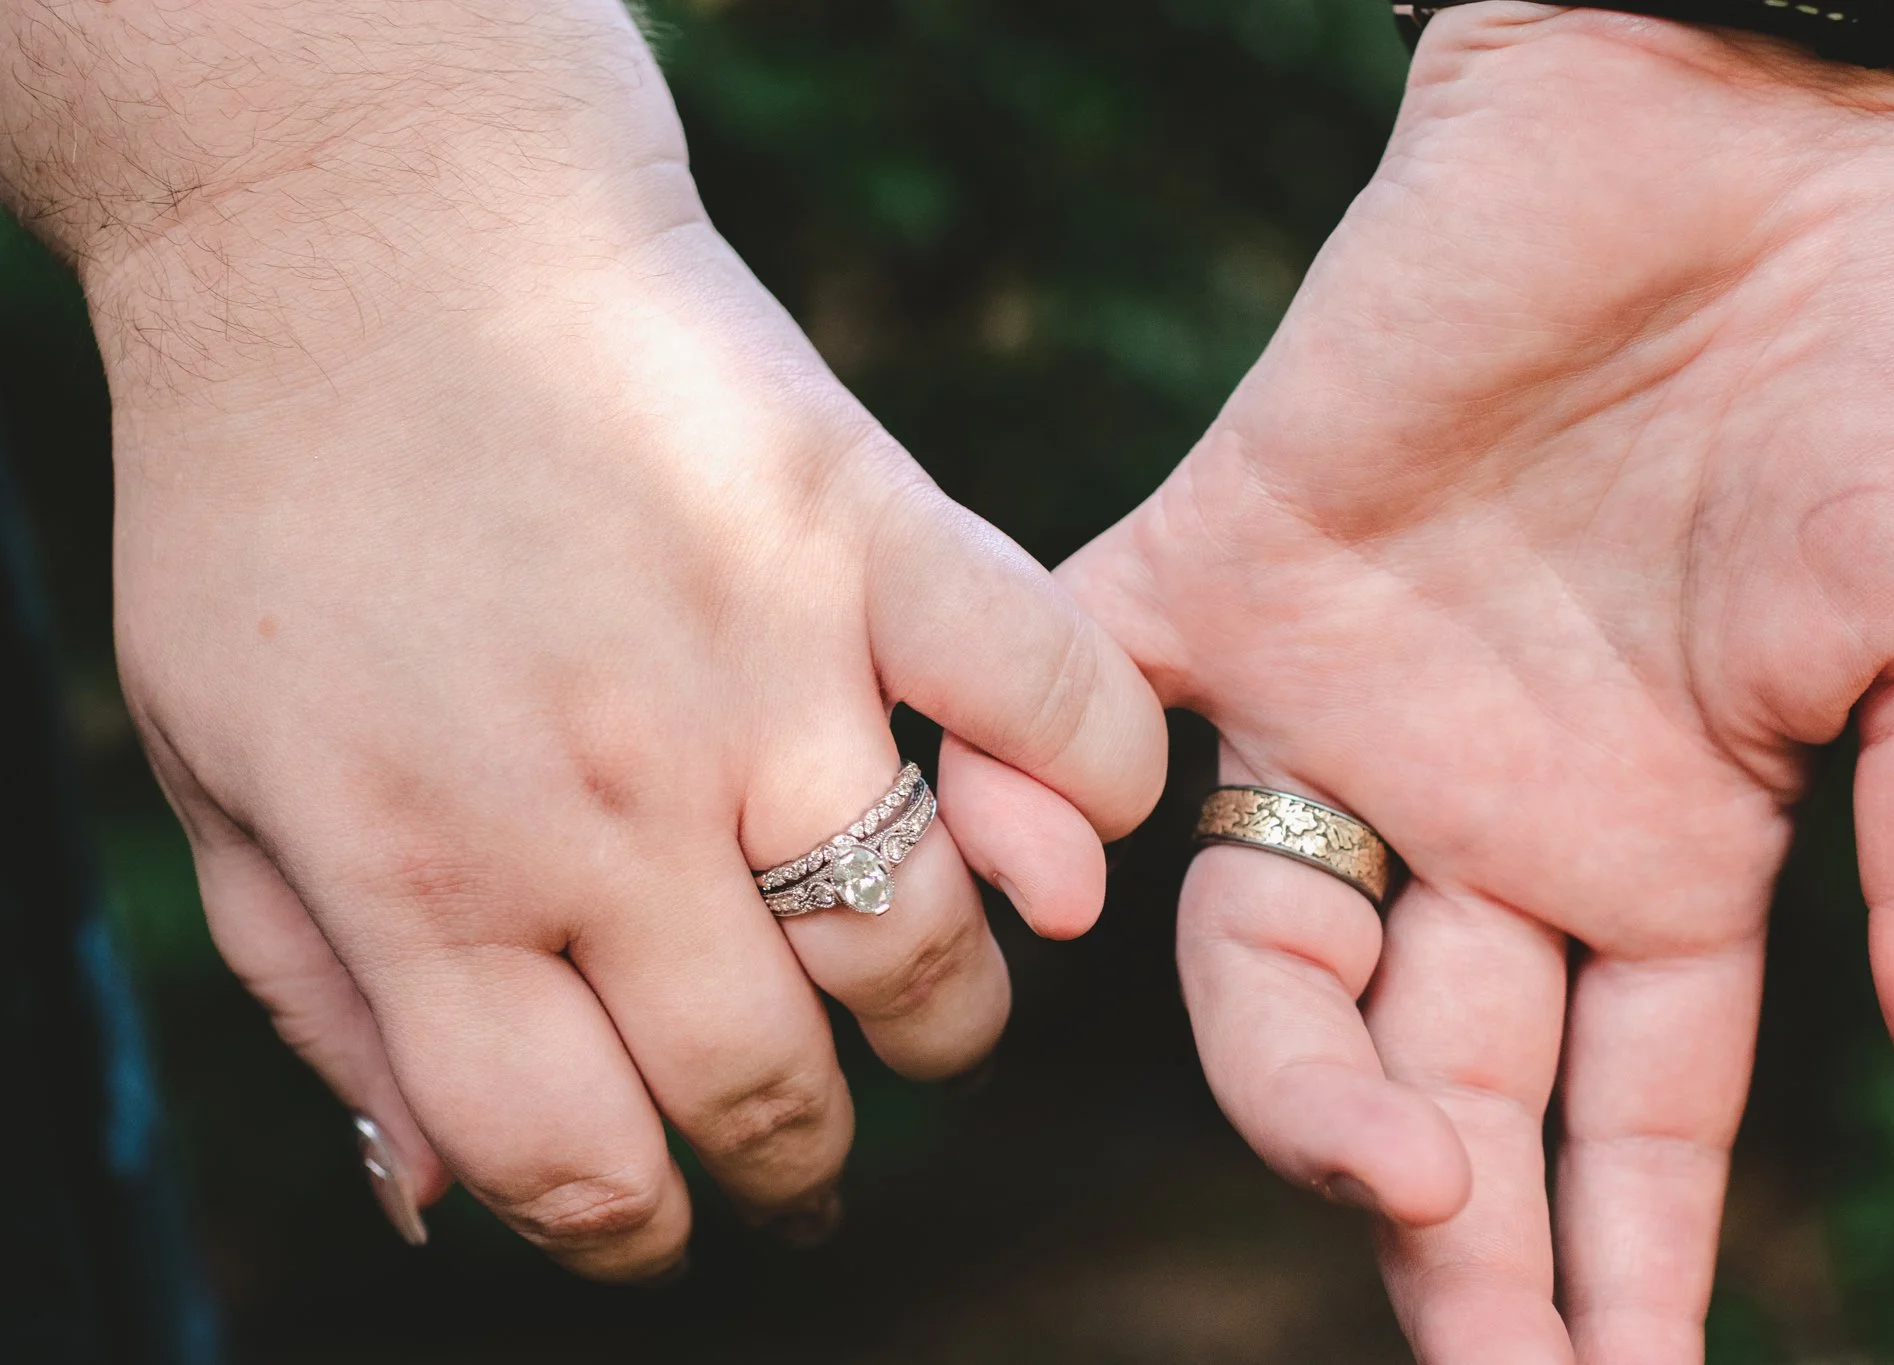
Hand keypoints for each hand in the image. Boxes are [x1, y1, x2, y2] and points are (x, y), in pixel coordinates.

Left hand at [4, 0, 1165, 1276]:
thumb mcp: (216, 775)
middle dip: (791, 1150)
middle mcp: (610, 805)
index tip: (657, 1206)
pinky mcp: (872, 534)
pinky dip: (1092, 788)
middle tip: (793, 1127)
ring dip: (936, 1012)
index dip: (629, 1228)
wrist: (363, 233)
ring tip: (903, 980)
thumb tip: (443, 1198)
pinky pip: (1059, 707)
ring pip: (927, 951)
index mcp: (428, 879)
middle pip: (767, 1086)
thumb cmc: (275, 513)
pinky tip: (1053, 826)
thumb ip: (322, 1002)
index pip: (575, 1165)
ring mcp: (762, 667)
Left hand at [1065, 6, 1893, 1358]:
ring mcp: (1338, 708)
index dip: (1624, 1267)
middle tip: (1488, 1364)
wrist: (1722, 127)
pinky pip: (1092, 701)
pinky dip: (1038, 789)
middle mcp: (1476, 819)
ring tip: (1385, 1173)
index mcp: (1656, 856)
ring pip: (1265, 955)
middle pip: (1436, 1082)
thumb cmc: (1880, 363)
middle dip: (1458, 1239)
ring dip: (1303, 1082)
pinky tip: (1051, 892)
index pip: (1629, 1123)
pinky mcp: (1223, 568)